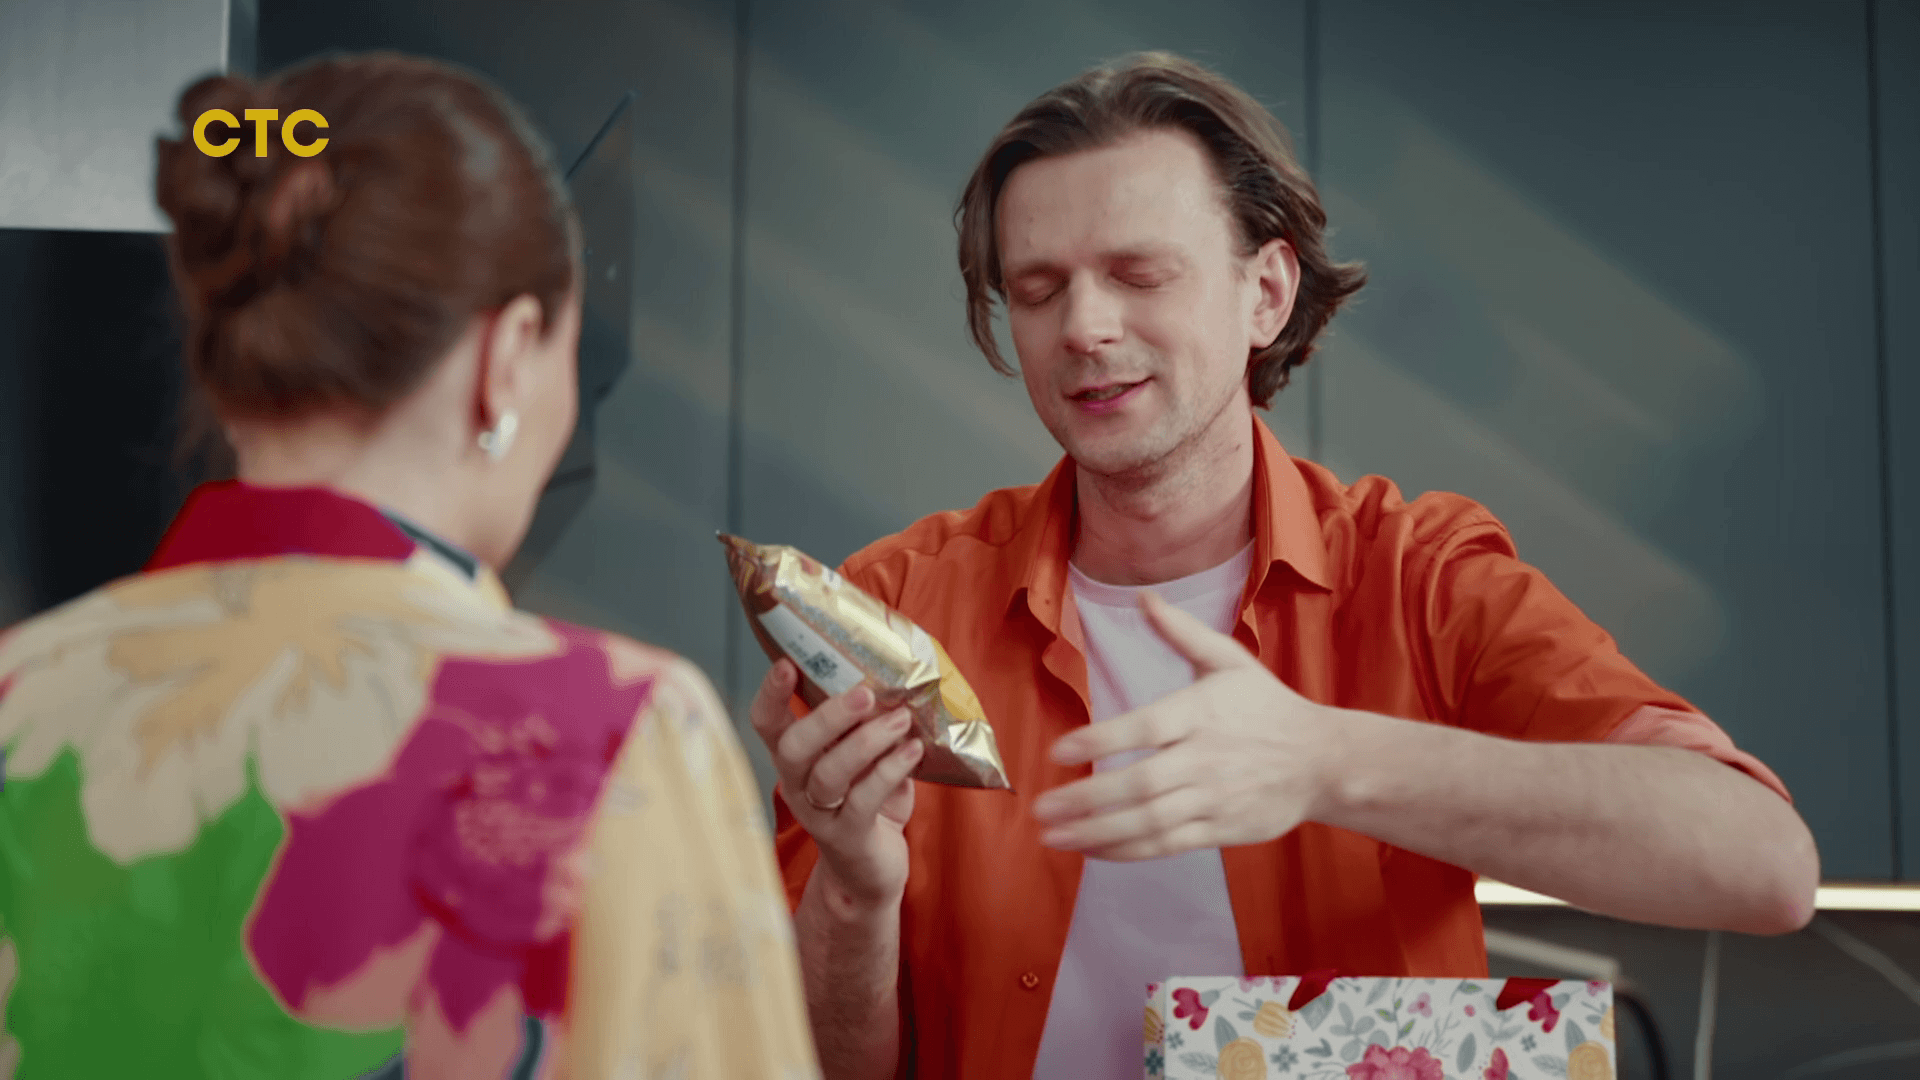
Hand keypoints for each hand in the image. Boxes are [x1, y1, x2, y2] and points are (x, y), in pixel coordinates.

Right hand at [749, 659, 922, 908]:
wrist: (872, 869)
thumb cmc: (867, 800)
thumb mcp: (864, 757)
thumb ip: (866, 724)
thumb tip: (894, 679)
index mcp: (794, 758)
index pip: (766, 723)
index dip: (770, 694)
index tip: (785, 662)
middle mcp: (796, 785)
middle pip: (794, 748)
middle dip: (828, 717)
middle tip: (865, 693)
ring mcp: (819, 814)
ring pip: (829, 774)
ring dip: (868, 742)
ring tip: (901, 719)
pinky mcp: (848, 837)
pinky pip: (864, 800)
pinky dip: (890, 770)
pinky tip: (913, 750)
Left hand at [1029, 590, 1346, 859]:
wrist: (1324, 761)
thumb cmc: (1267, 707)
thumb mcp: (1230, 661)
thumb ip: (1181, 632)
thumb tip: (1143, 597)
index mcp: (1201, 712)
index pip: (1144, 728)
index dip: (1100, 740)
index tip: (1057, 751)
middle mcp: (1205, 758)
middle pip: (1140, 783)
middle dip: (1086, 799)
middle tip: (1040, 808)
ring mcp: (1213, 798)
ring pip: (1149, 821)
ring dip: (1097, 833)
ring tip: (1053, 837)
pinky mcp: (1221, 829)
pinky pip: (1167, 844)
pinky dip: (1128, 850)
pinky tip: (1093, 850)